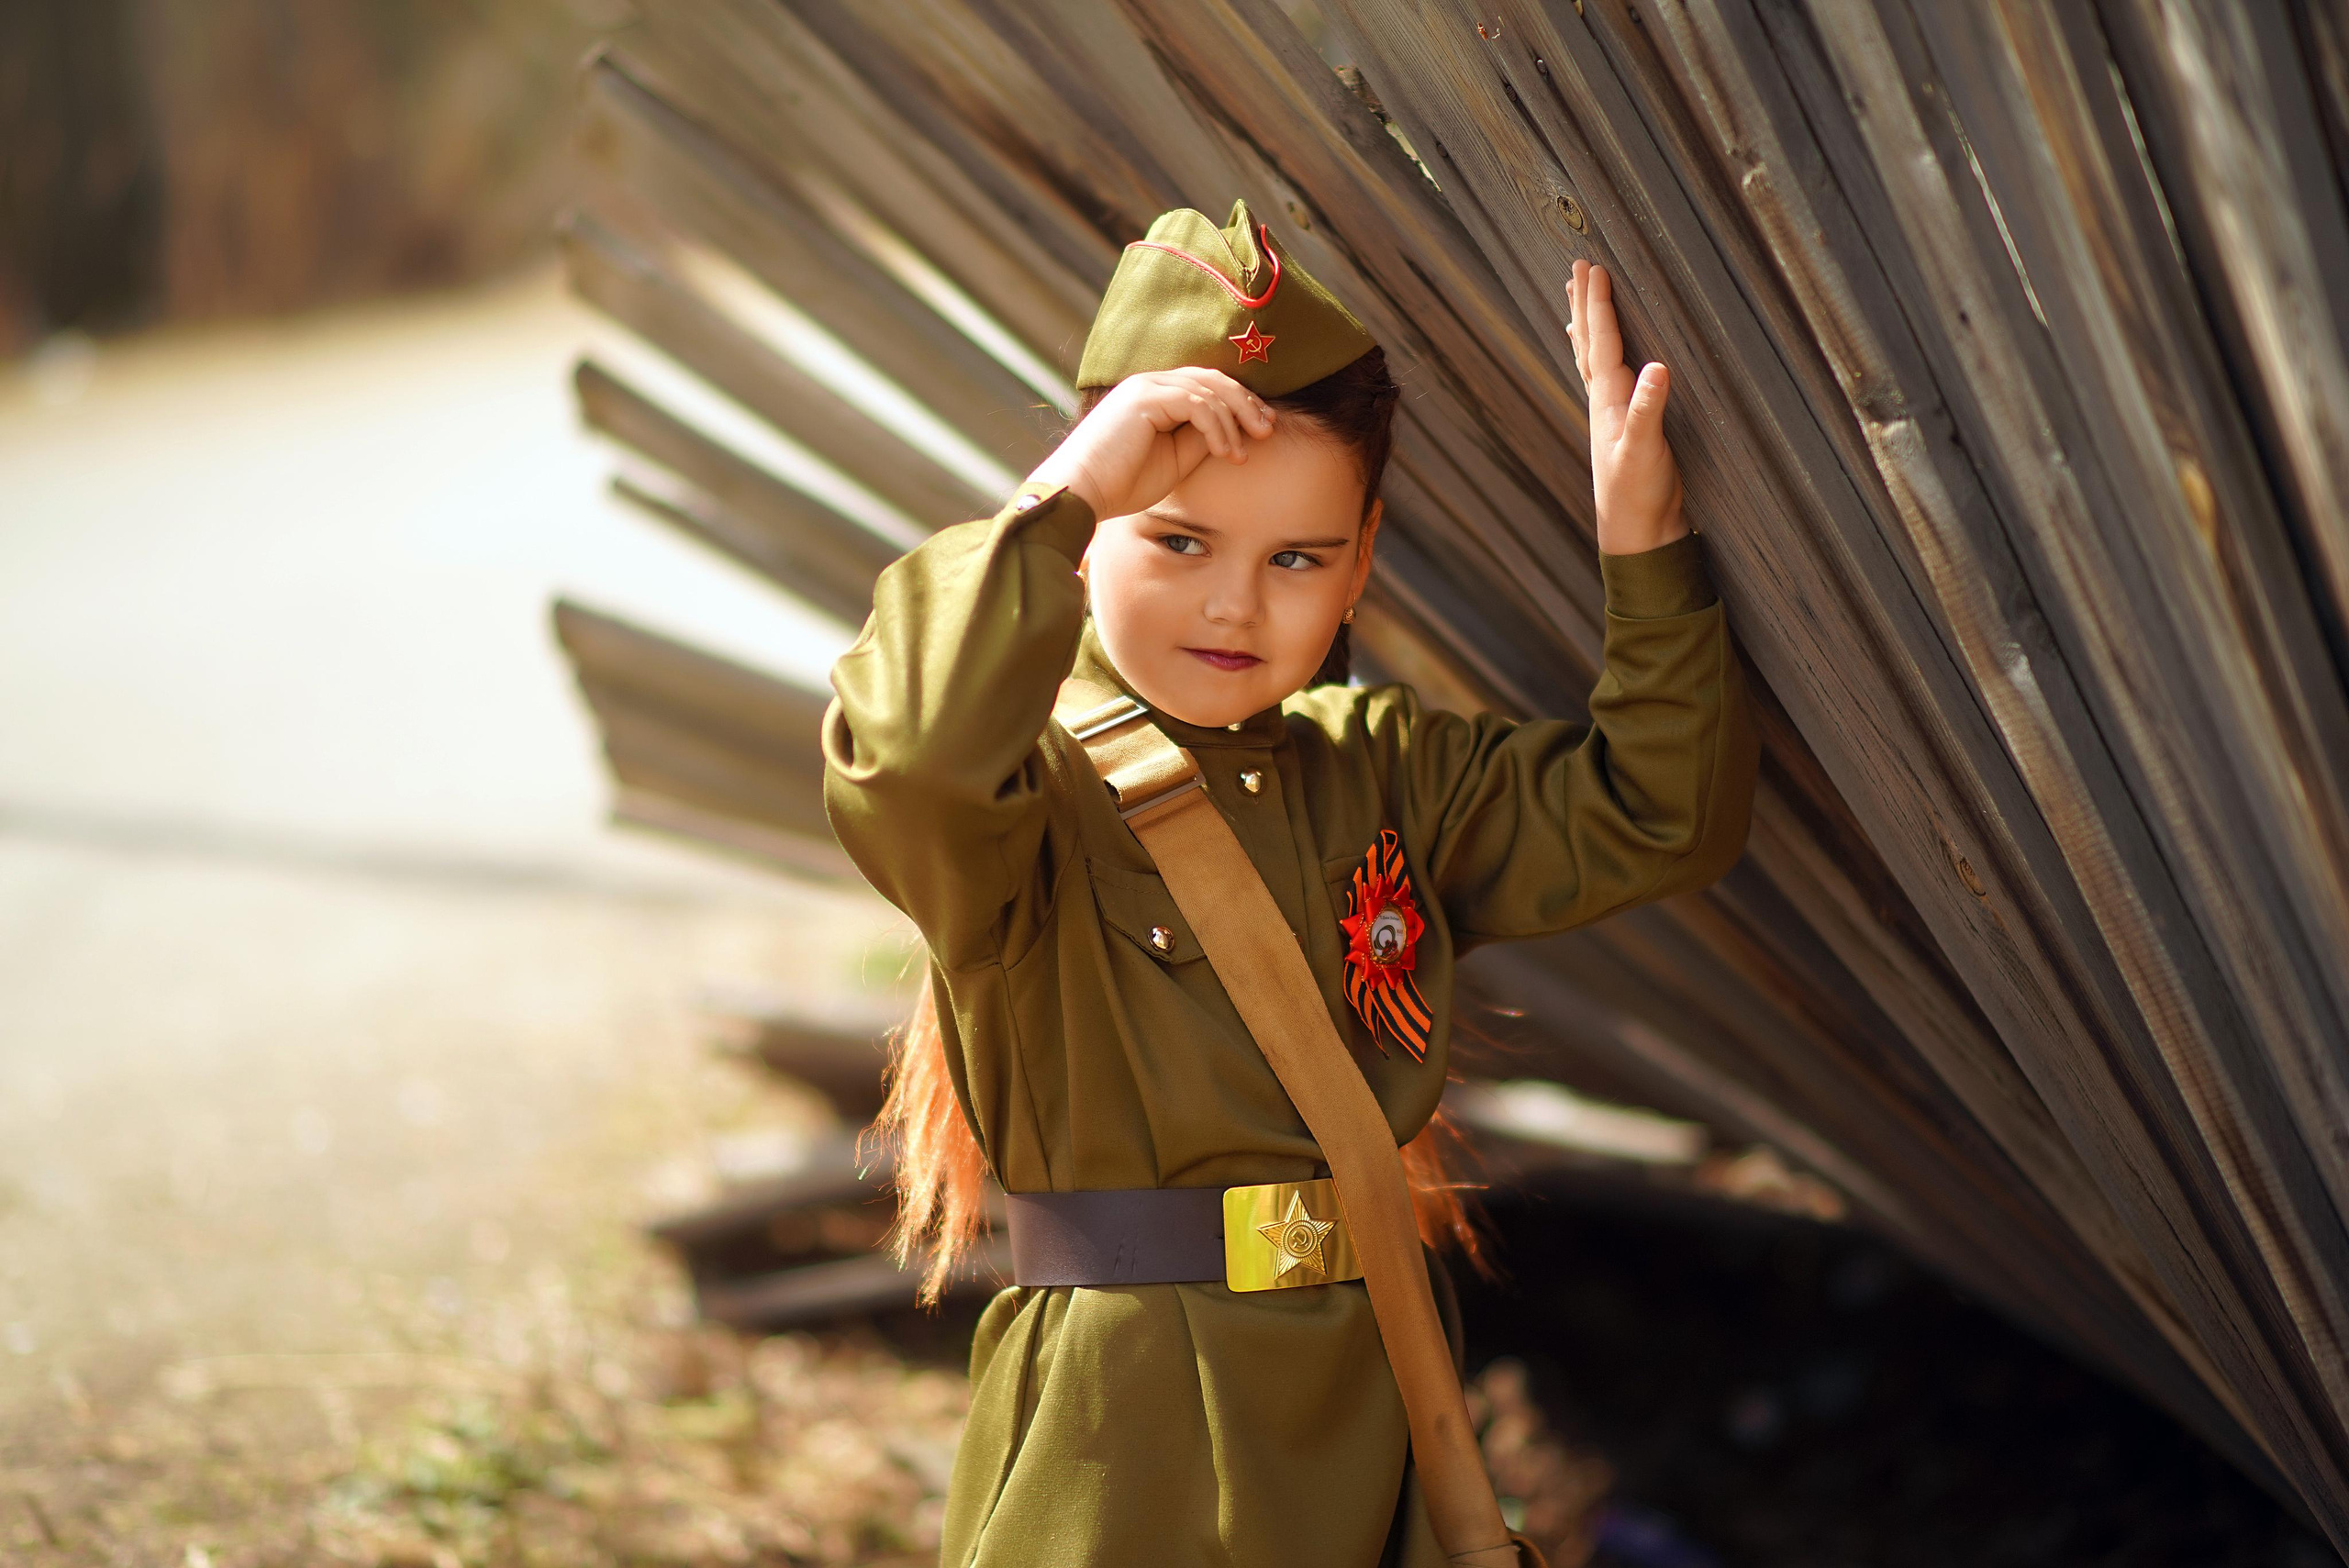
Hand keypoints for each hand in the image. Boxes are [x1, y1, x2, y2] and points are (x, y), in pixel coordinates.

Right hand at [1022, 367, 1274, 520]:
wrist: (1083, 492)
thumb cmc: (1122, 484)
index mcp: (1155, 395)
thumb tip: (1234, 429)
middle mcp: (1150, 383)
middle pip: (1213, 379)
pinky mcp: (1143, 398)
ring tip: (1244, 450)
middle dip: (1246, 403)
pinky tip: (1224, 451)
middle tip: (1267, 429)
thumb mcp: (1175, 459)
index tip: (1263, 427)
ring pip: (1208, 389)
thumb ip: (1200, 438)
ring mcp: (1146, 386)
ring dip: (1235, 419)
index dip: (1240, 402)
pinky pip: (1196, 404)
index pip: (1207, 386)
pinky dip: (1216, 427)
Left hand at [1569, 259, 1687, 553]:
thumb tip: (1657, 367)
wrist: (1637, 534)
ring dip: (1588, 326)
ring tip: (1578, 300)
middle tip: (1578, 268)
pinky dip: (1601, 357)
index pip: (1603, 341)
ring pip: (1594, 358)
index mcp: (1609, 400)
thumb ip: (1650, 410)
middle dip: (1586, 305)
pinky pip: (1607, 378)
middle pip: (1590, 343)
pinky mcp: (1625, 426)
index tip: (1595, 267)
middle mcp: (1604, 402)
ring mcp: (1611, 413)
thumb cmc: (1639, 494)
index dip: (1600, 304)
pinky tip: (1604, 357)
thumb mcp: (1646, 451)